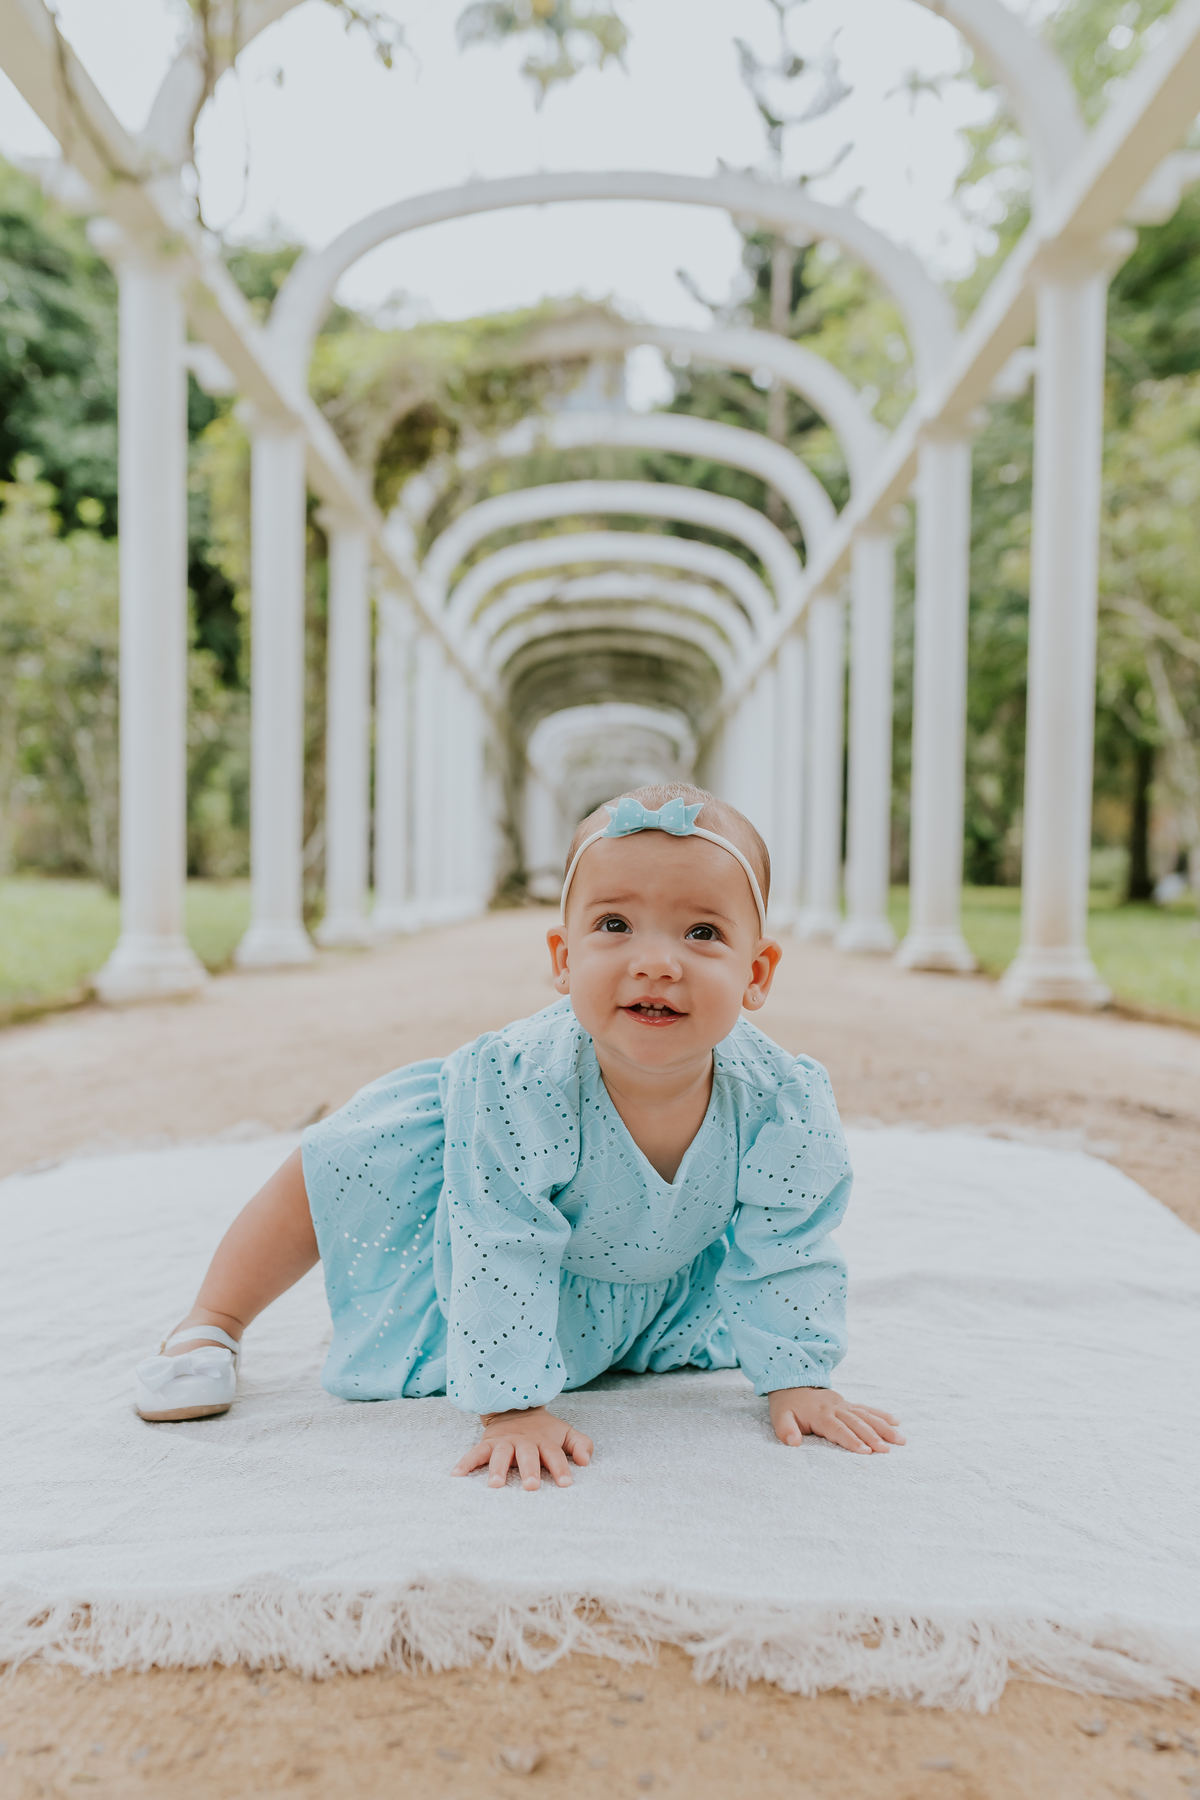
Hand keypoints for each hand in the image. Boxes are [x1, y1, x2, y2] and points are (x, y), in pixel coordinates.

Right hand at [451, 1405, 593, 1489]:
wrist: (516, 1408)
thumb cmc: (544, 1430)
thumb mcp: (565, 1433)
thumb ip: (580, 1444)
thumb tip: (586, 1460)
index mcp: (545, 1441)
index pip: (555, 1455)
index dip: (561, 1468)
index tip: (566, 1483)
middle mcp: (524, 1442)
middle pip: (527, 1456)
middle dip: (529, 1470)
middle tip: (531, 1486)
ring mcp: (505, 1442)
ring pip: (500, 1455)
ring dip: (497, 1468)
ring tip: (494, 1485)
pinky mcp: (488, 1443)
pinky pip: (475, 1452)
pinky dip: (466, 1463)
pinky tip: (457, 1475)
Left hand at [769, 1387, 904, 1454]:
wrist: (792, 1382)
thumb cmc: (787, 1405)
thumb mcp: (779, 1417)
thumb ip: (785, 1430)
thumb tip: (793, 1443)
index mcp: (820, 1414)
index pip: (838, 1429)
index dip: (851, 1440)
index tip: (865, 1451)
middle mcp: (835, 1408)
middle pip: (857, 1423)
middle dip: (872, 1436)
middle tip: (887, 1450)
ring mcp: (844, 1404)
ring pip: (866, 1416)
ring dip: (883, 1427)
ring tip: (900, 1439)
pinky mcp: (848, 1403)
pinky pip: (866, 1409)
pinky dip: (881, 1415)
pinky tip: (896, 1422)